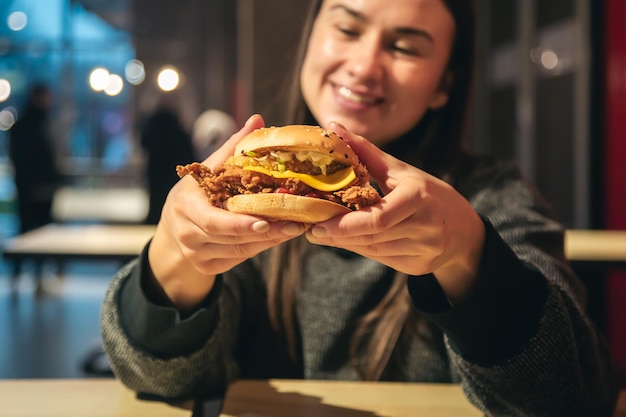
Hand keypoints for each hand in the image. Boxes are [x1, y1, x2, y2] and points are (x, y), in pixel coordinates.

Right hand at [149, 114, 306, 308]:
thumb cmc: (198, 192)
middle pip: (232, 238)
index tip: (267, 220)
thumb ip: (233, 147)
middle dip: (266, 232)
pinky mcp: (206, 267)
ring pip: (240, 251)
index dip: (241, 223)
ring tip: (295, 227)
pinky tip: (279, 236)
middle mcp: (188, 233)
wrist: (174, 227)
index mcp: (185, 206)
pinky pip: (239, 260)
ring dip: (269, 240)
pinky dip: (260, 248)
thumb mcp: (209, 169)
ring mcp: (196, 254)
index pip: (213, 221)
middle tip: (296, 223)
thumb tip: (257, 119)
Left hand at [305, 122, 484, 302]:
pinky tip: (349, 241)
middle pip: (371, 237)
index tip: (316, 225)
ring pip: (373, 251)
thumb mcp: (400, 171)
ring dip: (346, 243)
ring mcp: (425, 250)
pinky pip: (382, 259)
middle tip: (311, 230)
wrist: (463, 228)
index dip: (344, 225)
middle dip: (338, 235)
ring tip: (324, 235)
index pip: (377, 218)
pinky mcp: (420, 267)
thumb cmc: (426, 193)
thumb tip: (333, 127)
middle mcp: (425, 226)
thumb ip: (365, 151)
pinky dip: (362, 250)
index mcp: (418, 197)